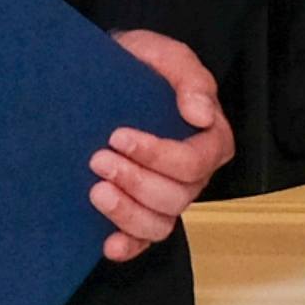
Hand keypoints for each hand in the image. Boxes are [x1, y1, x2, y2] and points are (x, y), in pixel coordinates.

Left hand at [90, 30, 234, 261]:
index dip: (157, 155)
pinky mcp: (140, 212)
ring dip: (127, 212)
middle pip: (176, 197)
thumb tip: (201, 114)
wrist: (103, 76)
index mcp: (209, 139)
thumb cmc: (141, 66)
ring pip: (160, 224)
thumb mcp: (166, 56)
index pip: (194, 162)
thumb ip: (191, 79)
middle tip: (98, 158)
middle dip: (135, 181)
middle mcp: (192, 175)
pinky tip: (107, 244)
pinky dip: (127, 247)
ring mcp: (166, 197)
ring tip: (96, 191)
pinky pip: (142, 242)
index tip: (118, 135)